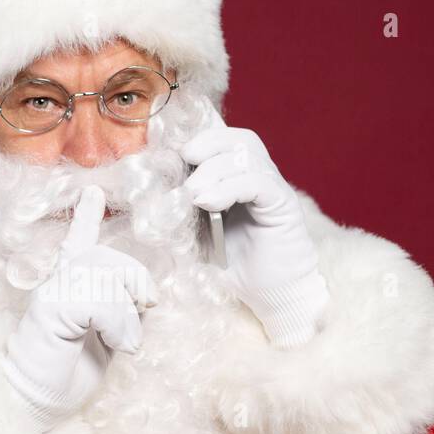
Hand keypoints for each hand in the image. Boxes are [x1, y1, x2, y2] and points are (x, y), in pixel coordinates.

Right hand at [0, 185, 159, 430]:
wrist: (30, 402)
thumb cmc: (64, 378)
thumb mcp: (105, 341)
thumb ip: (120, 314)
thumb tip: (146, 298)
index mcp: (67, 289)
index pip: (78, 244)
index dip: (86, 217)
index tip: (92, 192)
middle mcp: (57, 284)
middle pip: (105, 256)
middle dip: (136, 279)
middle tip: (146, 308)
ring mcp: (51, 293)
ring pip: (104, 275)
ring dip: (127, 311)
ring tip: (126, 341)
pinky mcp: (50, 308)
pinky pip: (99, 300)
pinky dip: (120, 324)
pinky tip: (120, 347)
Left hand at [181, 97, 328, 347]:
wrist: (270, 295)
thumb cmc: (235, 267)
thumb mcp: (197, 235)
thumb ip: (182, 212)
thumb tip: (151, 196)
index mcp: (237, 179)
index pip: (221, 142)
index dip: (195, 142)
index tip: (168, 157)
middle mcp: (257, 177)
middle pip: (237, 139)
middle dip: (205, 145)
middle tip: (182, 164)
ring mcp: (272, 188)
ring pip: (247, 154)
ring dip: (213, 168)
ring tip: (193, 193)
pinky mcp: (282, 204)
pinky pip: (258, 181)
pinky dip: (230, 186)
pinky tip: (209, 203)